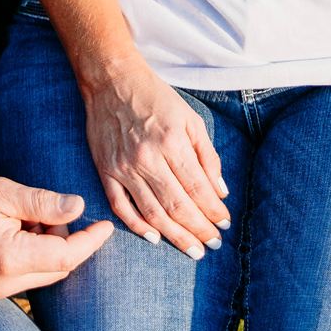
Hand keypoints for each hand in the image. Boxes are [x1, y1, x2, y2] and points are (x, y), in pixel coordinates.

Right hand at [0, 173, 112, 297]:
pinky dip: (34, 254)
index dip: (90, 241)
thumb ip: (43, 202)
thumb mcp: (3, 192)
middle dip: (66, 240)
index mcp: (10, 259)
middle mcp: (5, 284)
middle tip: (50, 210)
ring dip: (48, 246)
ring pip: (44, 273)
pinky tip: (18, 230)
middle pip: (59, 268)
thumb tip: (79, 208)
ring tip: (27, 217)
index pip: (66, 256)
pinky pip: (27, 276)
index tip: (107, 225)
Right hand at [79, 53, 230, 259]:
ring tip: (193, 250)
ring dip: (176, 236)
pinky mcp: (106, 171)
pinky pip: (121, 207)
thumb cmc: (156, 97)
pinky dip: (138, 226)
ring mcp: (124, 167)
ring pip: (153, 213)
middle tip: (214, 245)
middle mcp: (147, 158)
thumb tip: (221, 191)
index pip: (198, 188)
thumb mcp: (190, 118)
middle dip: (199, 230)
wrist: (112, 80)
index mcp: (172, 142)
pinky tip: (155, 238)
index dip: (213, 211)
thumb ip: (208, 155)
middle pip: (178, 206)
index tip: (225, 225)